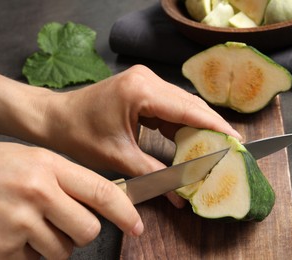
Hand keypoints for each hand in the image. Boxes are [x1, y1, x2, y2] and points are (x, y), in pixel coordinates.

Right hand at [0, 142, 142, 258]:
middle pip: (88, 229)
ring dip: (52, 244)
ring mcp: (17, 224)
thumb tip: (98, 203)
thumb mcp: (30, 160)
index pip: (102, 191)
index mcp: (47, 166)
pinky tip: (9, 234)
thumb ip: (65, 179)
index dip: (126, 212)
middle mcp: (36, 193)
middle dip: (81, 231)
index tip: (136, 225)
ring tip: (27, 224)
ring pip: (62, 251)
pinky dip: (27, 253)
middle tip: (64, 222)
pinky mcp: (0, 250)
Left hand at [44, 65, 240, 175]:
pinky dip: (181, 123)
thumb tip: (180, 195)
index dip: (215, 126)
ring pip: (182, 103)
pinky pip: (170, 105)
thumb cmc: (79, 134)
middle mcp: (146, 79)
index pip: (188, 109)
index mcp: (140, 91)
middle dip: (210, 126)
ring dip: (196, 125)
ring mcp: (144, 80)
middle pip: (189, 103)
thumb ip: (154, 174)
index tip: (236, 141)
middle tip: (229, 147)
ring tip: (213, 146)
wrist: (55, 118)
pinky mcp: (142, 88)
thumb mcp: (119, 157)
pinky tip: (189, 139)